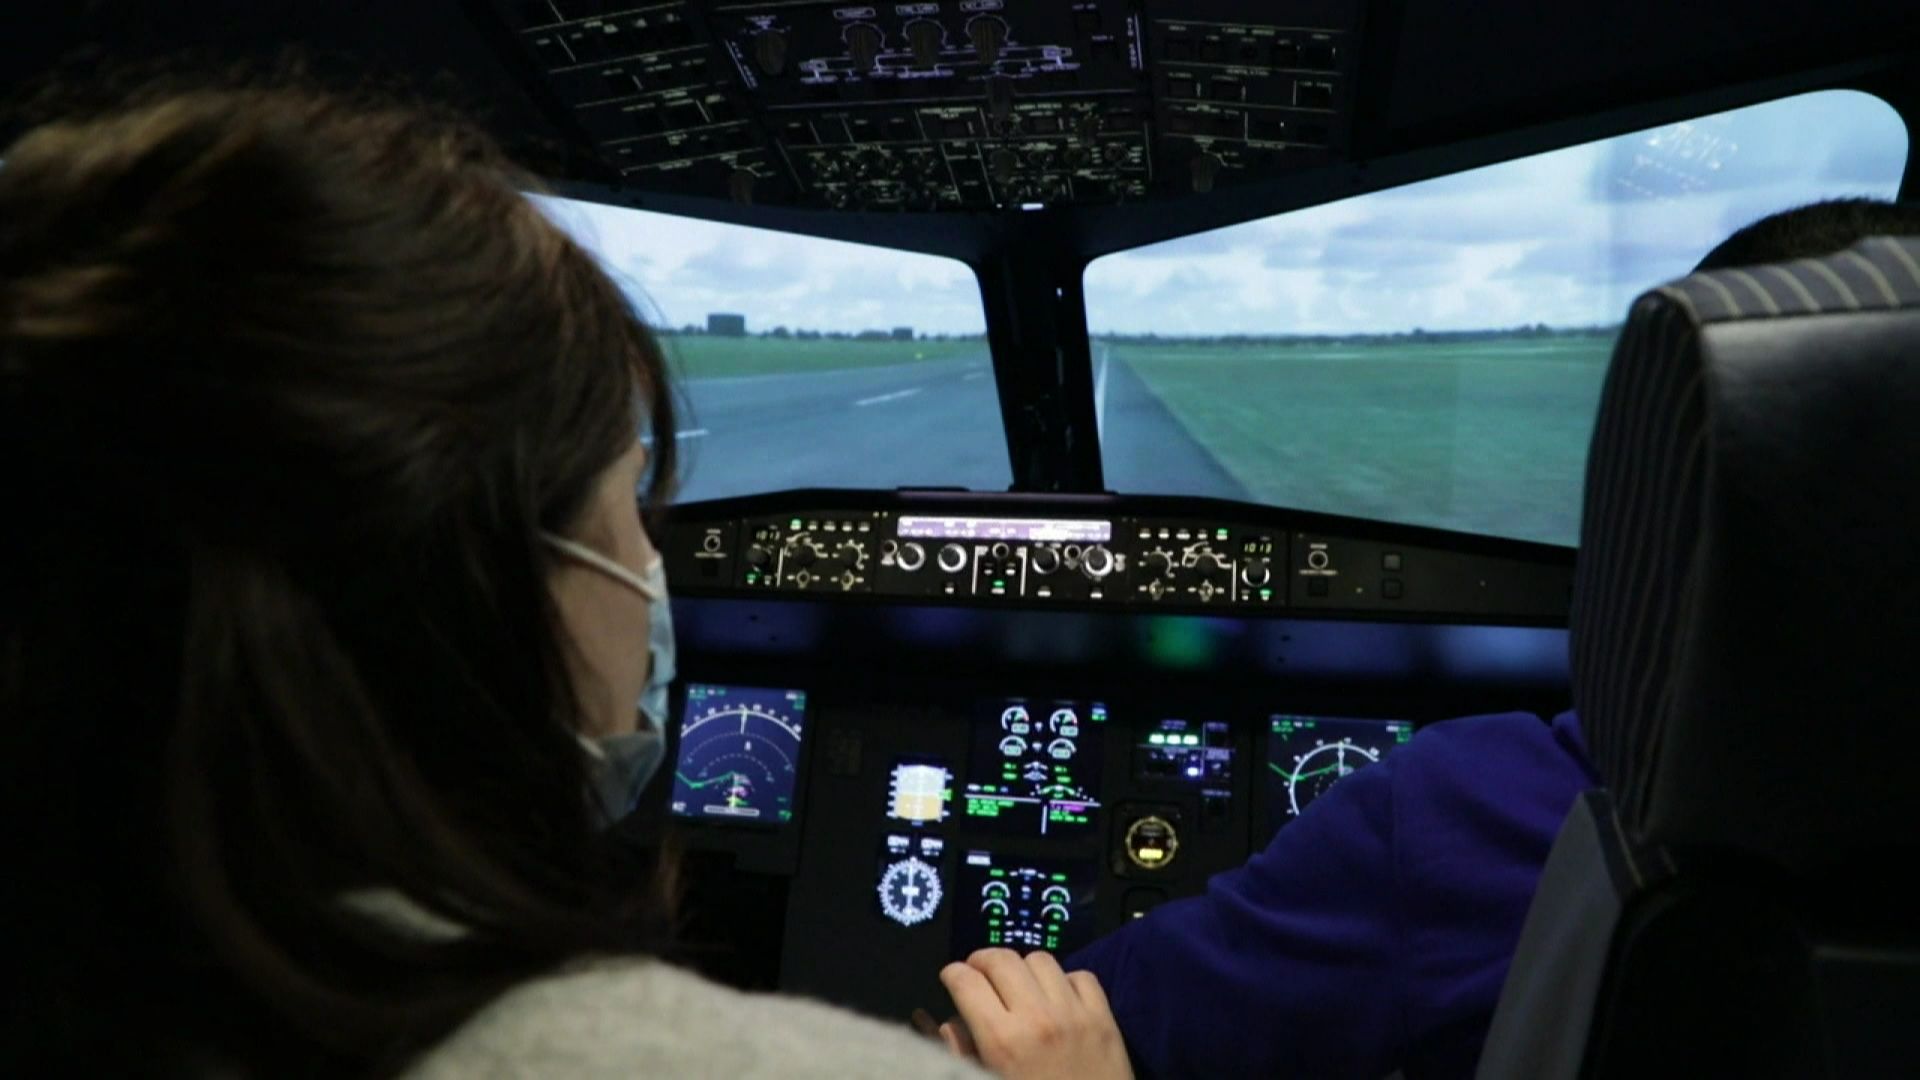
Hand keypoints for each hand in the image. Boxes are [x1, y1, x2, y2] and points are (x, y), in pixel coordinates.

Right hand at [937, 948, 1132, 1079]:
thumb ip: (962, 1054)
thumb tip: (949, 1022)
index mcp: (1001, 1041)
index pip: (966, 982)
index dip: (952, 973)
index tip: (951, 977)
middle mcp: (1037, 1018)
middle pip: (1002, 959)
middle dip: (981, 960)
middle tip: (978, 973)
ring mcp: (1075, 1014)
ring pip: (1040, 959)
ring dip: (1022, 967)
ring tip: (1018, 984)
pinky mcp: (1103, 1019)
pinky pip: (1081, 977)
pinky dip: (1064, 981)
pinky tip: (1057, 998)